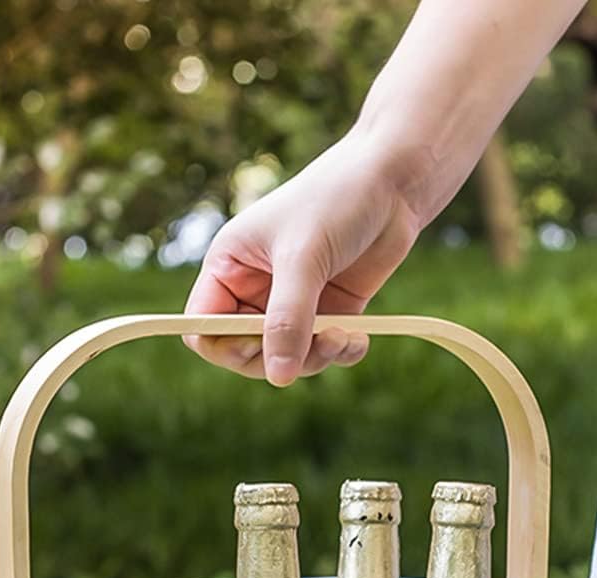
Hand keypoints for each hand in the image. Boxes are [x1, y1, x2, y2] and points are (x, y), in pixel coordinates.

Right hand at [183, 133, 425, 386]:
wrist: (394, 181)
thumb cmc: (337, 199)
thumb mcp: (304, 257)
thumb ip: (288, 319)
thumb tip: (278, 377)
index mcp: (229, 266)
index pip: (202, 326)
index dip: (222, 346)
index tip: (256, 346)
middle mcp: (254, 289)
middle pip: (243, 353)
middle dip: (278, 358)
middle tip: (314, 344)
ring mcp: (291, 304)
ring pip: (285, 359)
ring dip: (314, 359)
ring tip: (343, 338)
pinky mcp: (327, 312)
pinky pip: (321, 353)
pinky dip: (339, 353)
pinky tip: (357, 338)